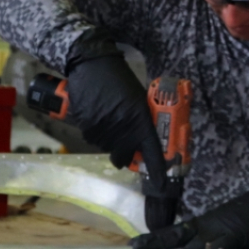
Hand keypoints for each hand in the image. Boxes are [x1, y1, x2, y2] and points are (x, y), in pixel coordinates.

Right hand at [65, 55, 168, 189]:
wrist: (92, 67)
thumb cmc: (120, 80)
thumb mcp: (139, 98)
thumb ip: (144, 119)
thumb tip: (148, 137)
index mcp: (140, 119)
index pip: (152, 150)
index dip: (156, 168)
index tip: (160, 182)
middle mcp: (123, 129)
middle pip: (125, 156)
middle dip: (127, 154)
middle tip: (127, 145)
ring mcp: (104, 130)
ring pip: (109, 147)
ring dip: (112, 140)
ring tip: (111, 118)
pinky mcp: (88, 128)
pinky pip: (95, 139)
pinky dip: (99, 133)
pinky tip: (99, 116)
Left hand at [130, 177, 248, 248]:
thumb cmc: (244, 217)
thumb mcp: (220, 227)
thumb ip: (207, 241)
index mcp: (200, 224)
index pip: (172, 231)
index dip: (154, 238)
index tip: (133, 244)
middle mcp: (205, 227)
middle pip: (175, 235)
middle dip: (155, 242)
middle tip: (135, 248)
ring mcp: (219, 232)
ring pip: (195, 247)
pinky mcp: (235, 238)